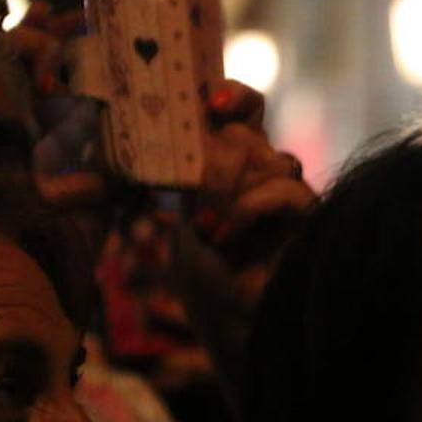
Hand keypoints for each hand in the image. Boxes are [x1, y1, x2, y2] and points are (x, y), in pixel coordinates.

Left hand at [187, 80, 314, 310]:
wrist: (236, 326)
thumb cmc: (210, 278)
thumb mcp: (180, 219)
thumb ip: (174, 185)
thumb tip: (109, 170)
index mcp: (238, 165)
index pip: (246, 111)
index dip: (233, 95)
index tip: (209, 102)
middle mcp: (269, 174)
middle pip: (252, 133)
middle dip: (218, 160)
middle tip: (196, 198)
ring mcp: (293, 196)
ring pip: (271, 159)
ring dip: (230, 191)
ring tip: (208, 230)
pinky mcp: (313, 219)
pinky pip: (286, 189)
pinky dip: (250, 207)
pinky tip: (224, 237)